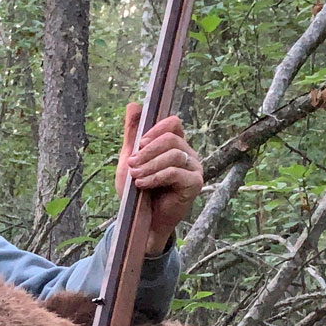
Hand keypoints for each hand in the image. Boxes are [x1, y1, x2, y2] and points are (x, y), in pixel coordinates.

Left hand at [115, 102, 202, 253]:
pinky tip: (143, 184)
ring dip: (149, 165)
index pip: (173, 123)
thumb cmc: (137, 192)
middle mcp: (188, 154)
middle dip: (148, 151)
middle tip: (132, 164)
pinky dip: (156, 176)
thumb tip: (134, 104)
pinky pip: (176, 172)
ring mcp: (194, 168)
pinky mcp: (195, 184)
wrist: (141, 222)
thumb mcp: (130, 159)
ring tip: (136, 177)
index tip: (139, 144)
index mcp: (175, 145)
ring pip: (173, 154)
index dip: (155, 130)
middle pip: (171, 138)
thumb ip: (133, 134)